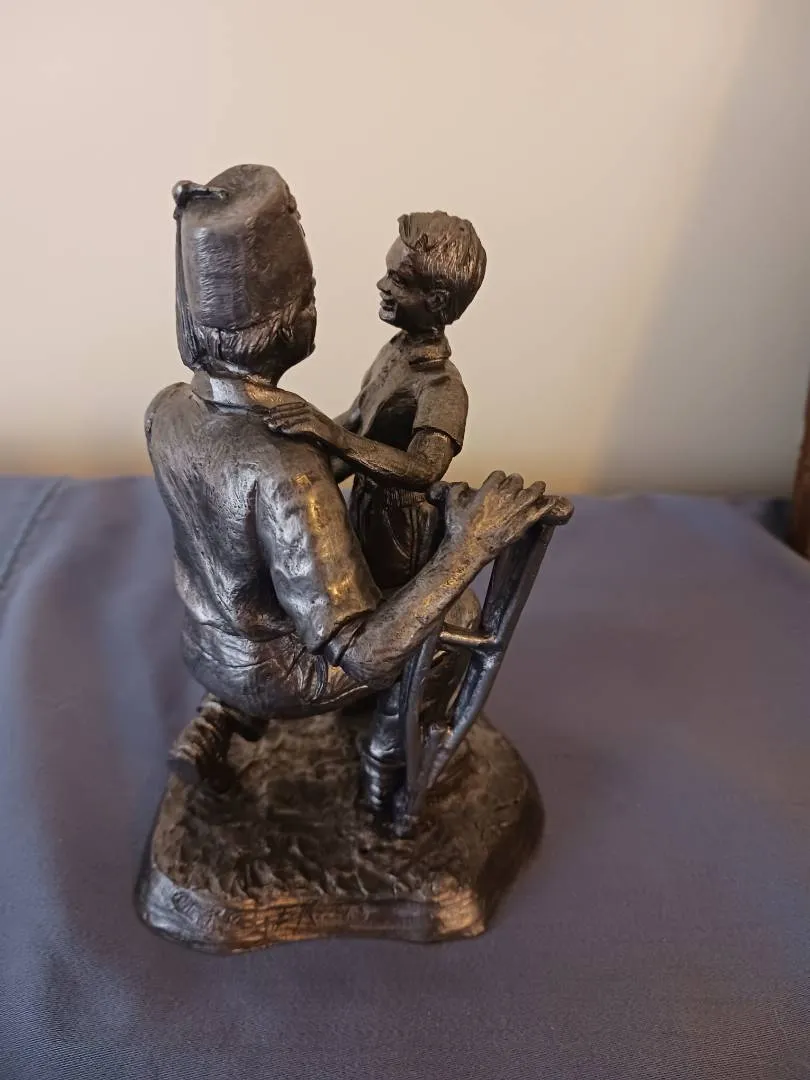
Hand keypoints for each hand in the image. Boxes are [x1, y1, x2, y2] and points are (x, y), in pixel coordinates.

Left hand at [263, 395, 342, 448]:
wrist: (346, 445)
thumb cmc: (329, 440)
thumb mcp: (312, 431)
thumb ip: (301, 427)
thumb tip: (285, 429)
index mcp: (311, 411)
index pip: (292, 406)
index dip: (278, 409)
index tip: (266, 414)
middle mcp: (314, 412)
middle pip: (292, 409)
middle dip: (277, 414)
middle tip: (264, 420)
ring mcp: (319, 419)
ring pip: (297, 416)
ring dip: (283, 420)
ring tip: (271, 426)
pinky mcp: (322, 429)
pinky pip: (306, 426)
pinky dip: (294, 427)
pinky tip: (284, 431)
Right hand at [429, 472, 562, 561]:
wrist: (467, 550)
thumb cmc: (457, 528)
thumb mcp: (450, 504)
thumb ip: (457, 490)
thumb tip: (464, 484)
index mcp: (489, 489)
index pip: (500, 474)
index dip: (500, 478)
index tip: (499, 482)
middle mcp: (505, 496)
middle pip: (517, 480)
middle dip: (516, 482)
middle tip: (516, 486)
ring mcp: (515, 510)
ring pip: (532, 492)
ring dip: (536, 488)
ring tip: (539, 486)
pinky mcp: (522, 524)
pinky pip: (539, 512)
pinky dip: (547, 505)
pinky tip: (552, 501)